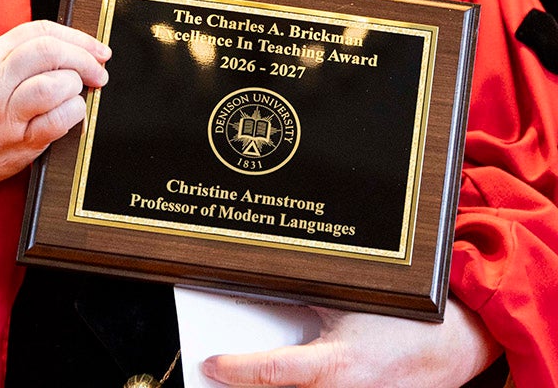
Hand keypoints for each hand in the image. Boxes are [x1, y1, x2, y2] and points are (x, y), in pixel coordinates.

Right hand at [0, 20, 110, 199]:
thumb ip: (21, 51)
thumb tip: (75, 45)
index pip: (39, 31)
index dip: (77, 36)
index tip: (96, 47)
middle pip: (49, 53)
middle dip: (84, 58)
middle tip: (98, 69)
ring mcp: (5, 115)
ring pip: (54, 86)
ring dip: (76, 87)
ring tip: (75, 93)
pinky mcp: (20, 144)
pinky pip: (58, 121)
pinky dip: (74, 113)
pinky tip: (71, 113)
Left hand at [201, 296, 500, 386]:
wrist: (457, 342)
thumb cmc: (405, 318)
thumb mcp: (348, 300)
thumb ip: (304, 299)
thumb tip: (260, 291)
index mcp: (338, 367)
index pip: (273, 373)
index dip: (236, 370)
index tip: (210, 364)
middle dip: (247, 386)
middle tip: (219, 373)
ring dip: (273, 387)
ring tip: (244, 376)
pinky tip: (282, 379)